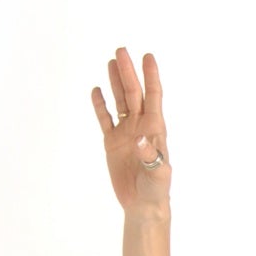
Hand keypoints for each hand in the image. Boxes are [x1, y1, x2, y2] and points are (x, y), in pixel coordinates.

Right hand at [92, 46, 171, 211]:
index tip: (148, 56)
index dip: (151, 76)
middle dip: (128, 72)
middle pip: (134, 93)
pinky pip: (105, 119)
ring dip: (115, 82)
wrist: (143, 204)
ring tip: (111, 62)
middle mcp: (140, 126)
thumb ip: (151, 156)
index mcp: (155, 129)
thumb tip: (141, 139)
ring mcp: (126, 133)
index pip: (153, 96)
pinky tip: (97, 91)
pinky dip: (100, 105)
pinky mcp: (112, 143)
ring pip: (120, 101)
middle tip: (121, 50)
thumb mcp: (158, 173)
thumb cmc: (156, 190)